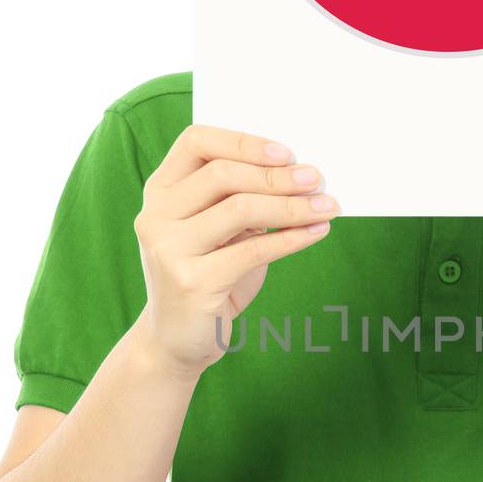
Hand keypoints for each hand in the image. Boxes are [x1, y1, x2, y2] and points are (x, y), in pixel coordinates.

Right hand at [133, 124, 338, 378]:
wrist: (177, 340)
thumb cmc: (208, 275)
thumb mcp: (220, 231)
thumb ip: (242, 199)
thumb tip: (301, 175)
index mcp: (160, 192)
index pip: (195, 142)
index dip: (243, 141)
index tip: (286, 152)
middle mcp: (156, 215)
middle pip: (222, 174)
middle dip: (276, 176)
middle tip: (316, 179)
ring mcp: (168, 249)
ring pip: (239, 209)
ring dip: (291, 206)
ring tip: (326, 206)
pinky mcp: (191, 282)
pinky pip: (253, 250)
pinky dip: (291, 238)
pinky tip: (315, 233)